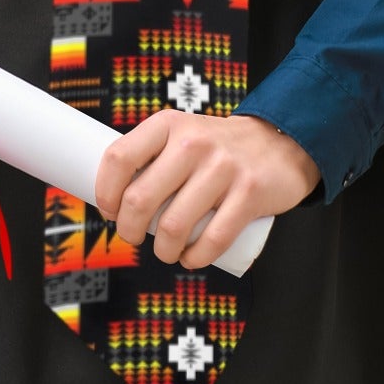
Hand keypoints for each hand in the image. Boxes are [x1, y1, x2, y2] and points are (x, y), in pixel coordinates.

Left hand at [93, 112, 320, 269]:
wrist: (278, 143)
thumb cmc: (216, 147)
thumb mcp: (180, 133)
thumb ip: (152, 155)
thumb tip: (114, 195)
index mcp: (167, 124)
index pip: (119, 157)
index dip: (105, 191)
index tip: (108, 210)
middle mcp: (191, 142)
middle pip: (140, 198)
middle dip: (128, 229)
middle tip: (132, 236)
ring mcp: (222, 168)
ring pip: (173, 226)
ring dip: (162, 250)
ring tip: (165, 251)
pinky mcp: (249, 194)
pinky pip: (212, 240)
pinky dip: (195, 258)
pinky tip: (190, 258)